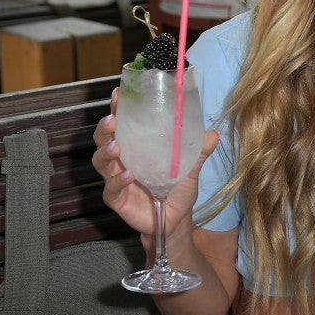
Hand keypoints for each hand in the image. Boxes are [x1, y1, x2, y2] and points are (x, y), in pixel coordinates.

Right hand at [92, 87, 218, 236]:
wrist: (175, 220)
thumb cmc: (178, 188)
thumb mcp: (190, 168)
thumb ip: (198, 152)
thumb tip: (213, 133)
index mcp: (137, 145)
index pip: (124, 122)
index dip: (119, 107)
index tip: (118, 93)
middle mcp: (123, 158)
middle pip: (104, 138)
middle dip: (105, 128)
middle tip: (112, 120)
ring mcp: (116, 177)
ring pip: (101, 160)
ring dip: (106, 152)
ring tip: (116, 146)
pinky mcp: (116, 197)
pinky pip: (111, 187)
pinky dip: (118, 180)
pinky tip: (127, 176)